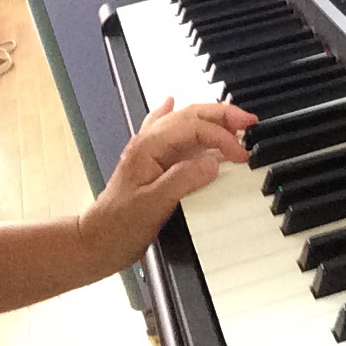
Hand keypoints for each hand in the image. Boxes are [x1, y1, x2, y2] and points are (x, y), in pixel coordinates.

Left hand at [78, 97, 257, 275]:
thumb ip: (183, 179)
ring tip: (233, 120)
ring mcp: (149, 150)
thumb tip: (212, 162)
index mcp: (148, 146)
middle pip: (189, 115)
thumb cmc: (118, 227)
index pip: (193, 126)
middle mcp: (148, 142)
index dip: (221, 135)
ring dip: (210, 117)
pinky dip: (178, 119)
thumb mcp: (153, 205)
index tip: (241, 152)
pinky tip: (172, 102)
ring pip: (183, 121)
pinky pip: (168, 131)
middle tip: (249, 121)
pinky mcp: (152, 162)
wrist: (96, 243)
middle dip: (222, 114)